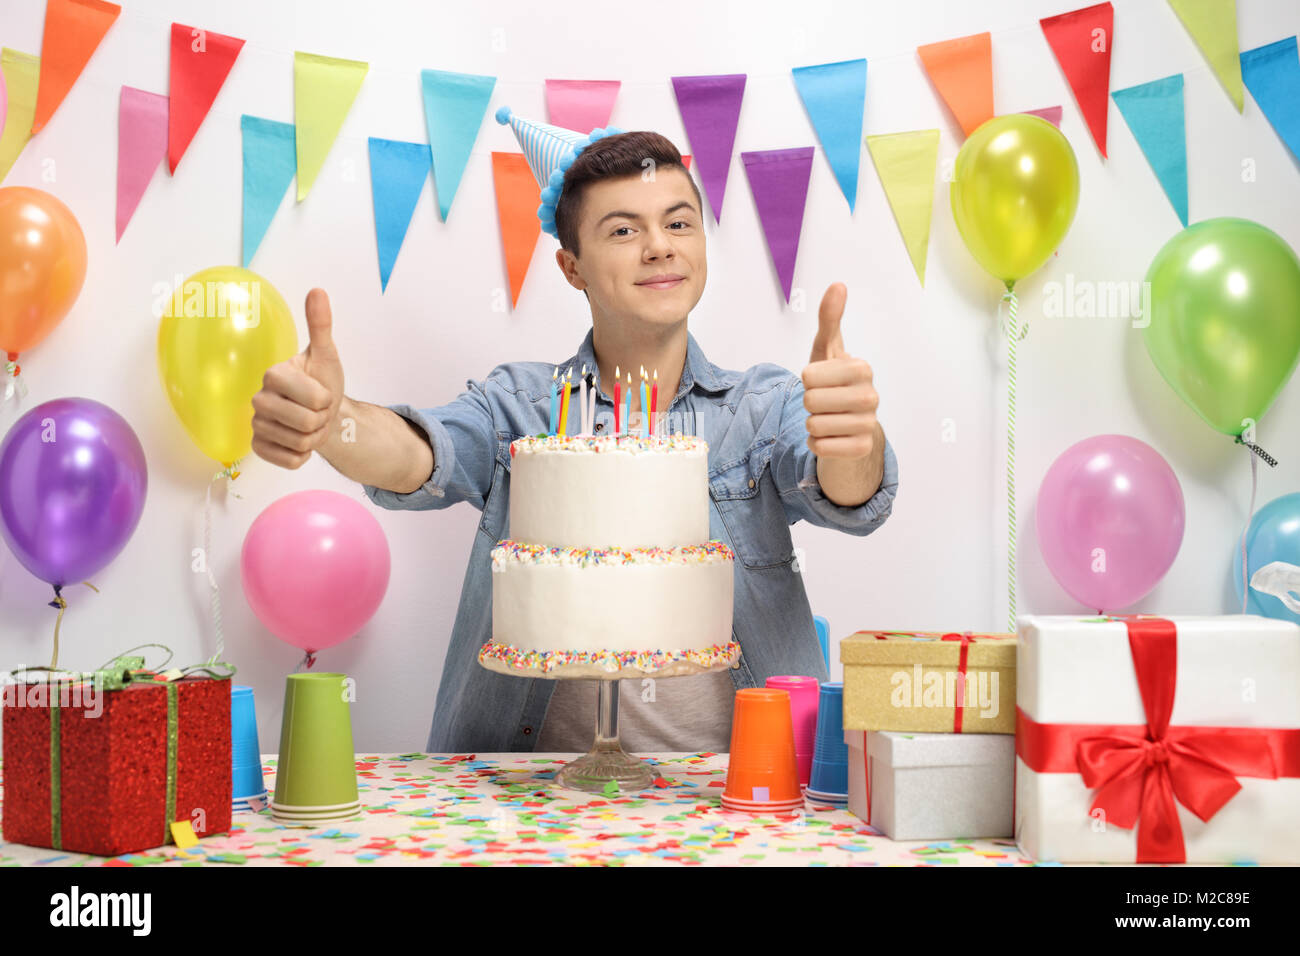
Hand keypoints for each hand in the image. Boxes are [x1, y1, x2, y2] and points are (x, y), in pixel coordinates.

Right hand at [251, 288, 345, 468]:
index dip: (326, 399)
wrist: (321, 412)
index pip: (314, 398)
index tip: (321, 392)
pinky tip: (298, 440)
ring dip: (314, 437)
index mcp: (273, 374)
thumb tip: (317, 290)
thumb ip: (320, 325)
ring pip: (301, 443)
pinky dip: (303, 455)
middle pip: (306, 422)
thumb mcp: (326, 355)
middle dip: (321, 420)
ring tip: (309, 424)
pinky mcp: (258, 448)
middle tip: (317, 411)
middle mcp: (258, 398)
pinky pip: (291, 461)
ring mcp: (256, 425)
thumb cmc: (322, 382)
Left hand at [801, 282, 878, 459]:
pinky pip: (820, 447)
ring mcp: (869, 424)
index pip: (808, 376)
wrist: (851, 425)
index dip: (807, 380)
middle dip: (808, 403)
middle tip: (823, 402)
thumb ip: (829, 320)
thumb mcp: (827, 351)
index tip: (821, 381)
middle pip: (810, 401)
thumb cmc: (834, 383)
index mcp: (861, 368)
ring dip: (813, 424)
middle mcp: (871, 395)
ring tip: (828, 418)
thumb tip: (838, 285)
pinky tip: (831, 437)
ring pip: (814, 426)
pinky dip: (817, 444)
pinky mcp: (861, 448)